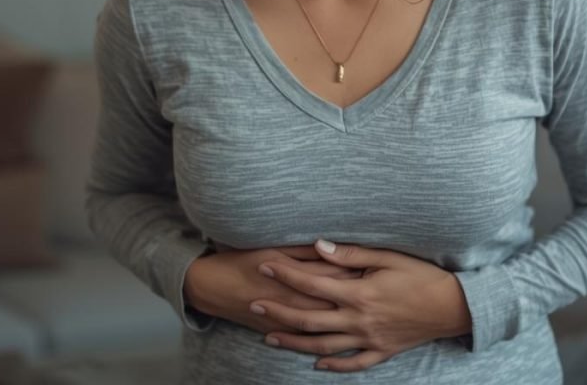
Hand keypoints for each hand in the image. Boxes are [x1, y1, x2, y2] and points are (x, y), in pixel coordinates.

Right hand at [183, 244, 363, 334]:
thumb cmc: (240, 260)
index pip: (331, 277)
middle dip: (354, 298)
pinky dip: (320, 342)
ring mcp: (283, 321)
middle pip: (330, 302)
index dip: (354, 273)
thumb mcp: (270, 247)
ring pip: (320, 327)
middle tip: (378, 292)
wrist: (208, 285)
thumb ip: (300, 249)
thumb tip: (325, 244)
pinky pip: (303, 341)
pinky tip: (337, 342)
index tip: (374, 269)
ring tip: (364, 317)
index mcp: (292, 278)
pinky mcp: (275, 332)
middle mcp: (291, 302)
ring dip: (341, 323)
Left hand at [250, 239, 471, 371]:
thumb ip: (349, 255)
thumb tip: (317, 246)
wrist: (453, 306)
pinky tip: (315, 364)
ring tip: (269, 337)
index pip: (312, 284)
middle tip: (254, 305)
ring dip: (294, 342)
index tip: (265, 265)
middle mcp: (359, 321)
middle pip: (309, 319)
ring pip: (323, 347)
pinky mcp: (381, 352)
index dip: (286, 274)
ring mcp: (369, 341)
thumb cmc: (421, 275)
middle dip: (279, 312)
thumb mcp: (387, 257)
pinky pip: (352, 364)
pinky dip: (332, 366)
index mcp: (359, 293)